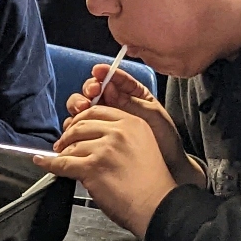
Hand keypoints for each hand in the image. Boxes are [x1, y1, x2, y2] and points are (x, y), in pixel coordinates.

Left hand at [34, 108, 176, 239]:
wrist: (159, 207)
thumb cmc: (152, 184)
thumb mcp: (143, 146)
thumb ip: (121, 137)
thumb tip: (93, 138)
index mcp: (132, 123)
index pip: (98, 111)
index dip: (81, 119)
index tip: (75, 126)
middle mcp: (118, 132)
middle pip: (82, 124)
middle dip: (69, 133)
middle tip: (63, 143)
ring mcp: (104, 148)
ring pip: (72, 144)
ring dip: (63, 152)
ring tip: (59, 157)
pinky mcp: (92, 167)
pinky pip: (63, 163)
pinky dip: (49, 163)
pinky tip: (42, 162)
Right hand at [65, 67, 203, 186]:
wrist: (166, 168)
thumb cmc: (164, 141)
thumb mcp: (153, 116)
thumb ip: (132, 102)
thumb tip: (109, 87)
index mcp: (131, 95)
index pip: (114, 79)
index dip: (104, 74)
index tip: (98, 72)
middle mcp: (113, 105)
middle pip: (93, 91)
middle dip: (88, 89)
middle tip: (91, 94)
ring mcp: (101, 121)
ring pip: (82, 107)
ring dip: (78, 105)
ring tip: (82, 109)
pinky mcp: (93, 137)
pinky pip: (79, 127)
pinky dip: (74, 125)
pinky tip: (76, 126)